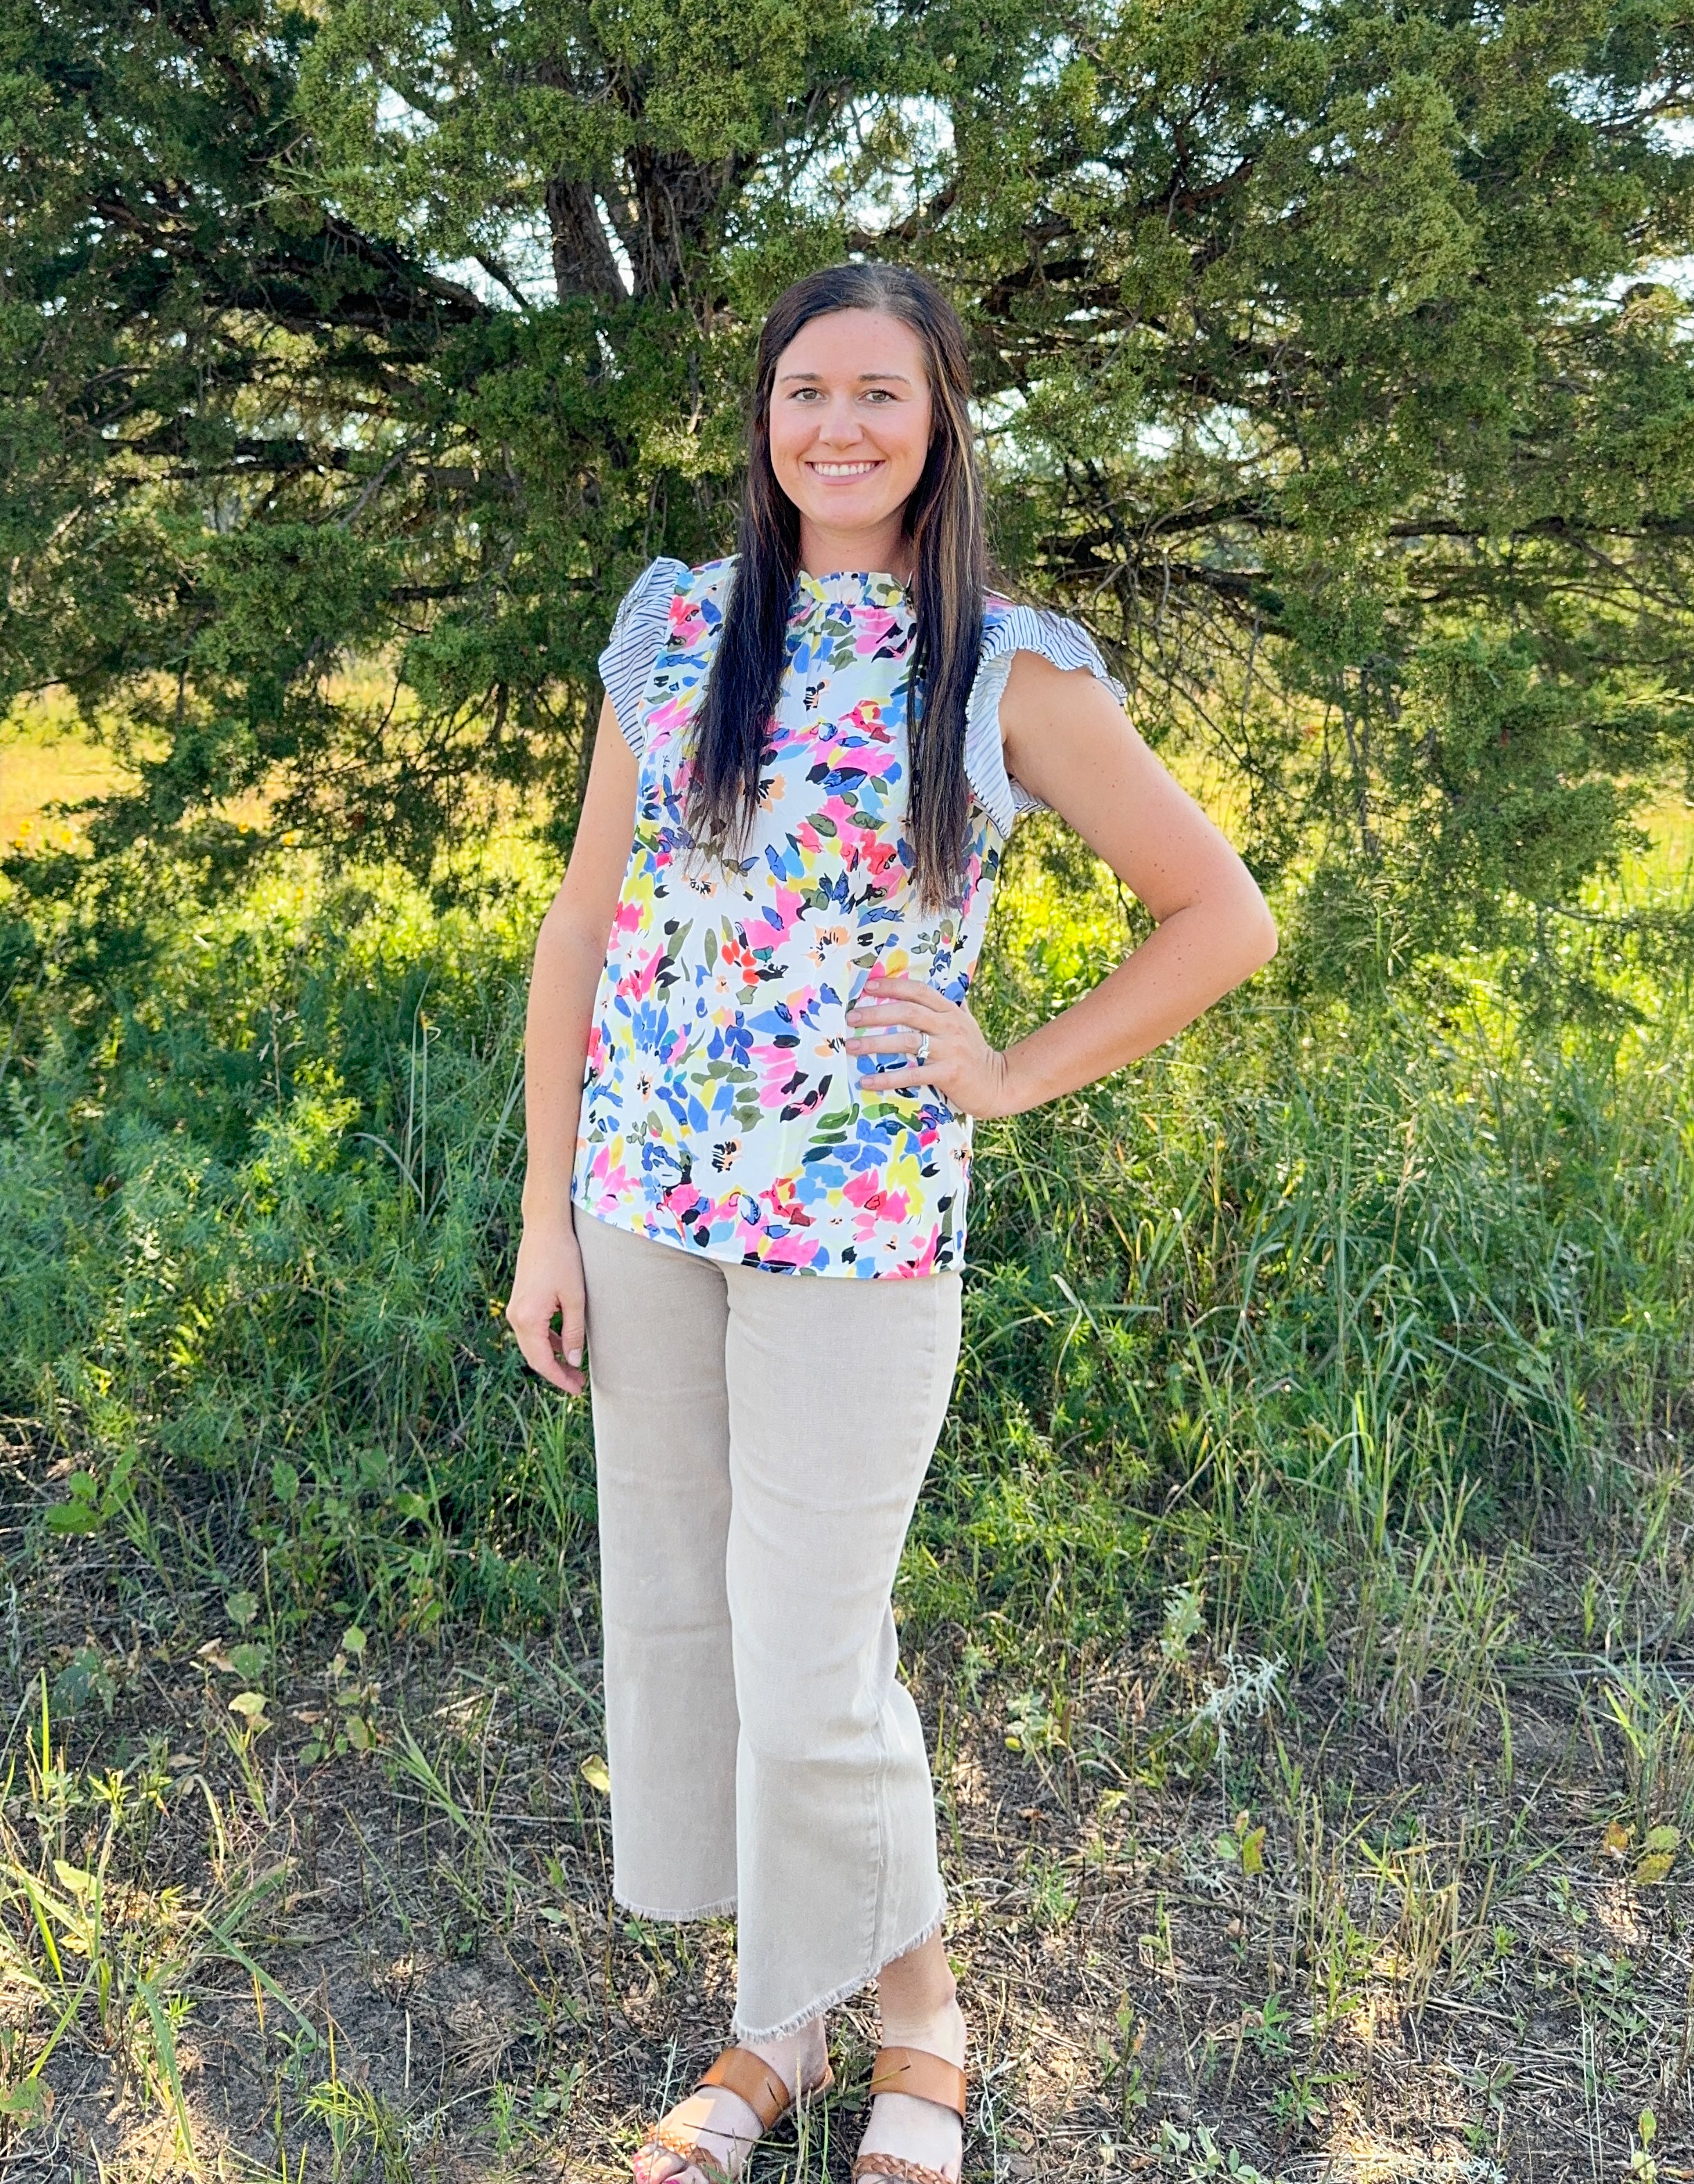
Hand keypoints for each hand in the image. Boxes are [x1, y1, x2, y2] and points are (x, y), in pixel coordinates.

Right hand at [506, 1217, 586, 1393]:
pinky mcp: (520, 1302)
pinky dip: (547, 1342)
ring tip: (574, 1368)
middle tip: (578, 1384)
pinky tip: (564, 1345)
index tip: (577, 1390)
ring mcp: (515, 1310)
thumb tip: (574, 1361)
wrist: (544, 1229)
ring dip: (552, 1358)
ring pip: (532, 1346)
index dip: (559, 1379)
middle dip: (556, 1372)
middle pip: (534, 1357)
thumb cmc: (563, 1259)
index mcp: (528, 1319)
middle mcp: (516, 1317)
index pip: (542, 1361)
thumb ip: (573, 1332)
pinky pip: (532, 1331)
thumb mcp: (575, 1298)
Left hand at [844, 972, 1017, 1117]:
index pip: (919, 991)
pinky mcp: (948, 1074)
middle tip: (851, 1017)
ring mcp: (949, 1050)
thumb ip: (949, 1007)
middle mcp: (950, 1026)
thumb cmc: (975, 1053)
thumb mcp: (965, 1024)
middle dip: (876, 1013)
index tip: (868, 987)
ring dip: (875, 1043)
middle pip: (908, 1013)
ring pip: (907, 1041)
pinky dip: (887, 1078)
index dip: (893, 986)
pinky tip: (867, 1081)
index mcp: (951, 1011)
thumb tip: (929, 990)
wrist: (998, 1083)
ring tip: (851, 1047)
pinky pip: (912, 1075)